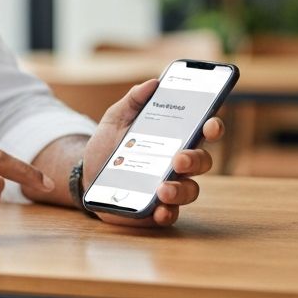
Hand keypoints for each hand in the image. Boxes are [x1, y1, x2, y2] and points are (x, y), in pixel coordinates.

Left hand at [81, 79, 223, 227]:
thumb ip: (133, 100)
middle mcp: (177, 163)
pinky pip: (170, 214)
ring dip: (180, 190)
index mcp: (173, 138)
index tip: (210, 123)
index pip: (201, 131)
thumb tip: (153, 83)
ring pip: (190, 190)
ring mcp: (170, 187)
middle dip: (195, 160)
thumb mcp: (115, 119)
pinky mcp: (157, 209)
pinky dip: (166, 212)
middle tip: (179, 159)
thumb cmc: (108, 145)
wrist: (86, 176)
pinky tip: (158, 209)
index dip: (212, 126)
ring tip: (163, 188)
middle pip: (201, 161)